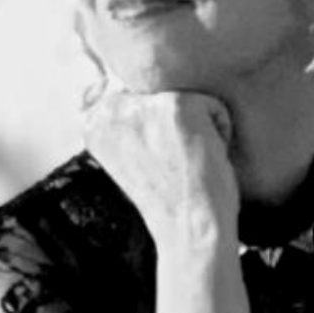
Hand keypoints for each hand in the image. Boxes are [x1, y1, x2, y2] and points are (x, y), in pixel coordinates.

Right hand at [85, 88, 238, 254]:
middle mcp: (111, 108)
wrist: (187, 230)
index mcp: (94, 122)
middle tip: (173, 164)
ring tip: (186, 161)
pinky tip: (203, 159)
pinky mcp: (178, 104)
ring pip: (191, 98)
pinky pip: (215, 106)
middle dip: (176, 125)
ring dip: (199, 128)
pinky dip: (219, 132)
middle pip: (166, 94)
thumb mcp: (129, 157)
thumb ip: (120, 120)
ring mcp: (144, 103)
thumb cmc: (166, 198)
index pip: (139, 97)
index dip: (159, 131)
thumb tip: (102, 82)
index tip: (157, 162)